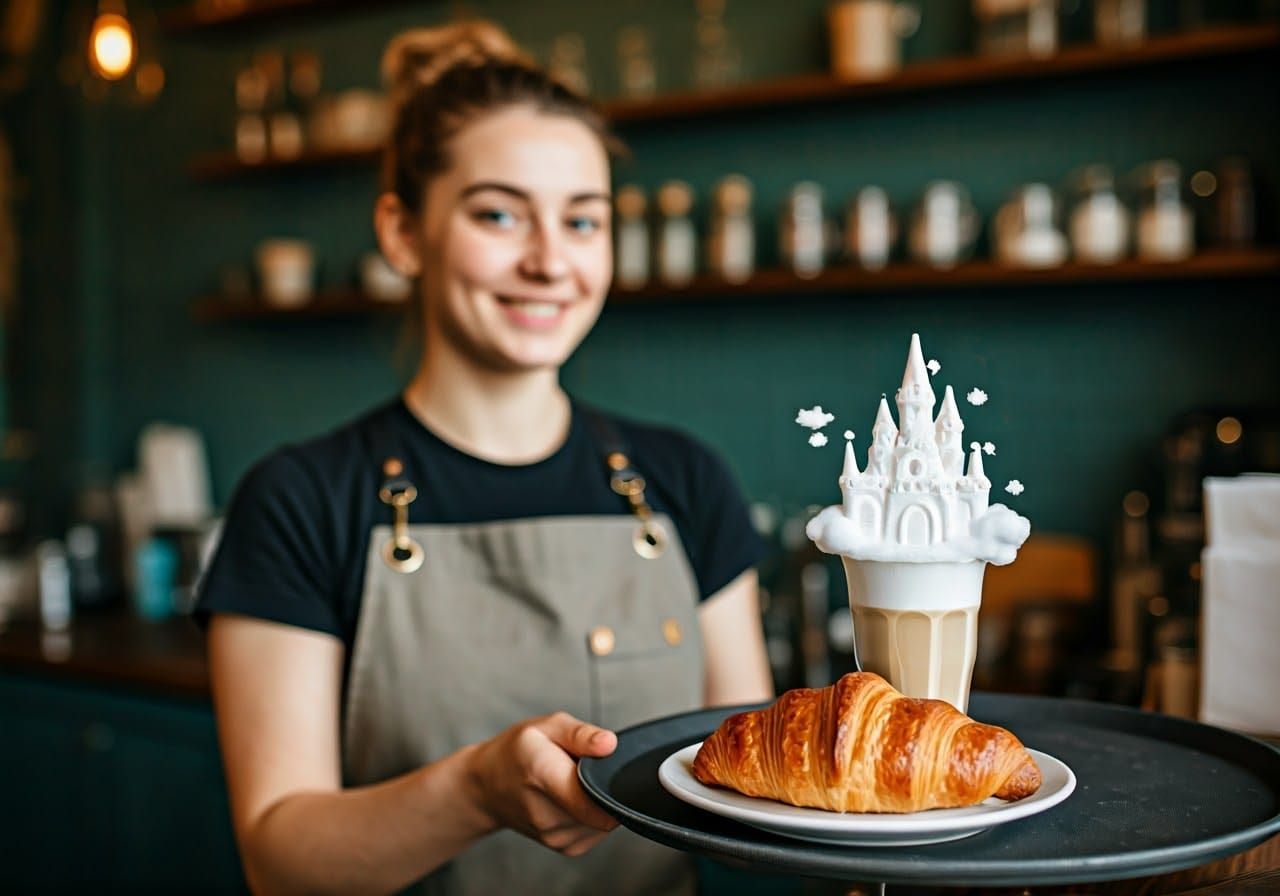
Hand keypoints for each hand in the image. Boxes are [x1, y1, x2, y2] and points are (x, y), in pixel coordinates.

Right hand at [463, 711, 619, 856]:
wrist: (486, 788)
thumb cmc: (517, 752)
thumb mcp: (546, 727)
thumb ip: (580, 734)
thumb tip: (610, 744)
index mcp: (542, 776)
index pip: (592, 801)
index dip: (613, 786)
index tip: (609, 769)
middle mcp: (548, 816)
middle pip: (603, 808)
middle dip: (604, 787)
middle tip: (581, 769)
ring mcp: (556, 838)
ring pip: (604, 821)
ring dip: (598, 802)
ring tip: (572, 784)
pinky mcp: (567, 848)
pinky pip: (598, 830)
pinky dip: (593, 814)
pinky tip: (573, 800)